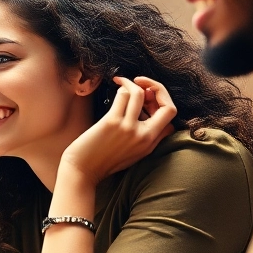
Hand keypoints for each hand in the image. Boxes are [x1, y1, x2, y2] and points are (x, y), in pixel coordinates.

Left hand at [60, 76, 176, 183]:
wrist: (81, 171)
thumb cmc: (102, 160)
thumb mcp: (133, 153)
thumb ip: (145, 137)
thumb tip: (148, 110)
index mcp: (150, 143)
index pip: (171, 117)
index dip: (162, 102)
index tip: (148, 99)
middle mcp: (144, 136)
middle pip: (167, 105)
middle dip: (158, 88)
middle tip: (142, 83)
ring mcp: (129, 128)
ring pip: (140, 94)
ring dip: (132, 82)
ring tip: (122, 81)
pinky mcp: (112, 122)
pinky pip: (123, 95)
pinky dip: (121, 87)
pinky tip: (114, 87)